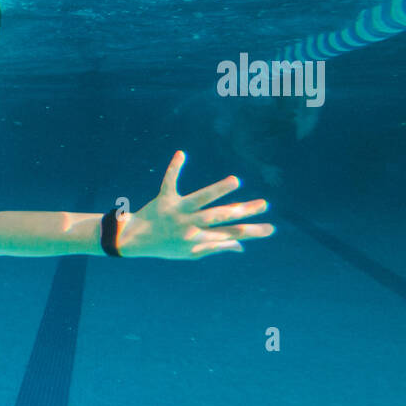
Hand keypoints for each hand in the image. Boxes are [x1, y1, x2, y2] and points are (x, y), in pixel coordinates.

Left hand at [116, 151, 273, 258]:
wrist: (134, 241)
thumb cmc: (166, 246)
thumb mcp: (191, 252)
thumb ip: (215, 247)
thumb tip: (240, 246)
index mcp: (199, 238)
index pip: (230, 234)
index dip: (251, 232)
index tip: (271, 228)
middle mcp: (190, 224)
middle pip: (221, 217)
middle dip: (243, 211)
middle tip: (263, 204)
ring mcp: (177, 211)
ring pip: (200, 199)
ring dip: (218, 189)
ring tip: (235, 181)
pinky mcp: (164, 199)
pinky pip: (170, 181)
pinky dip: (174, 168)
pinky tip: (181, 153)